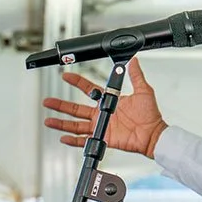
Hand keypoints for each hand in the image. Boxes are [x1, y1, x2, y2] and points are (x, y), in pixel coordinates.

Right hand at [42, 56, 167, 158]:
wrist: (153, 134)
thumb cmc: (150, 115)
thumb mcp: (143, 90)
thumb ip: (136, 75)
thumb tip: (133, 60)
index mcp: (109, 101)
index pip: (88, 89)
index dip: (76, 82)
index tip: (66, 76)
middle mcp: (102, 114)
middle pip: (75, 108)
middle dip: (60, 105)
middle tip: (48, 101)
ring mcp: (100, 127)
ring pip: (75, 125)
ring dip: (61, 123)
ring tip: (48, 121)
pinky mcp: (102, 138)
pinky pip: (85, 140)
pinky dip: (73, 141)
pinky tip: (63, 138)